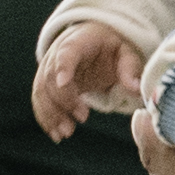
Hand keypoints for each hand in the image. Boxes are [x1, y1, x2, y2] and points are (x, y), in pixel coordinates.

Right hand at [30, 20, 145, 140]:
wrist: (93, 41)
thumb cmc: (111, 47)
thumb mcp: (126, 52)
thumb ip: (129, 68)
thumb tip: (135, 88)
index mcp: (79, 41)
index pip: (67, 52)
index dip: (63, 66)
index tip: (63, 82)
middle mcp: (57, 53)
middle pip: (51, 76)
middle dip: (63, 100)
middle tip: (82, 119)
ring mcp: (48, 68)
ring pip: (41, 90)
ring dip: (51, 113)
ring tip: (66, 133)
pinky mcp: (46, 83)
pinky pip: (40, 100)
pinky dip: (45, 117)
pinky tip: (56, 133)